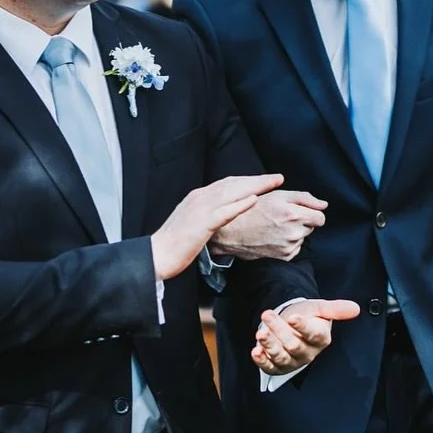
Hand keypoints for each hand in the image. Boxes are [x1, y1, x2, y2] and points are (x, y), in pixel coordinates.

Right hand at [150, 174, 283, 279]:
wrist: (156, 255)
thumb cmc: (174, 244)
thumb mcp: (192, 223)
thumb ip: (207, 215)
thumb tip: (223, 214)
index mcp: (197, 197)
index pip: (227, 184)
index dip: (248, 180)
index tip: (264, 179)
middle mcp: (199, 198)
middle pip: (233, 183)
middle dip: (257, 179)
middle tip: (277, 178)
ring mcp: (200, 209)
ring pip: (232, 192)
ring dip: (255, 186)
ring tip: (273, 183)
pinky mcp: (201, 224)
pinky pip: (224, 212)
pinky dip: (240, 205)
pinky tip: (254, 200)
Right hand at [209, 190, 326, 260]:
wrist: (233, 231)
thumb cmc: (254, 209)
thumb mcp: (278, 195)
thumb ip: (305, 198)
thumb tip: (324, 205)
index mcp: (294, 214)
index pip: (321, 218)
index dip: (312, 213)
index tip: (301, 211)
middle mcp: (294, 232)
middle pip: (311, 227)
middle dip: (302, 221)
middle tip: (283, 217)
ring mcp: (289, 247)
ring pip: (302, 238)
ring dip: (295, 232)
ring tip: (276, 227)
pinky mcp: (284, 257)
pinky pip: (295, 248)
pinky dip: (289, 243)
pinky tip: (274, 237)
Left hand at [249, 299, 360, 375]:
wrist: (293, 323)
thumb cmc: (309, 315)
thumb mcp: (320, 308)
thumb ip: (336, 309)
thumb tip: (355, 308)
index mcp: (320, 338)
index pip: (313, 334)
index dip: (303, 326)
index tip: (293, 317)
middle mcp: (307, 353)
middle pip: (294, 345)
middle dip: (279, 330)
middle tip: (268, 315)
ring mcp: (292, 362)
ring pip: (281, 357)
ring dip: (269, 345)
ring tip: (260, 333)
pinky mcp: (277, 367)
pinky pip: (270, 367)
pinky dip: (261, 360)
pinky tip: (256, 351)